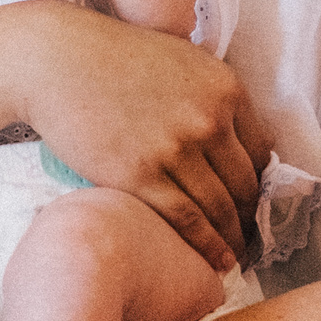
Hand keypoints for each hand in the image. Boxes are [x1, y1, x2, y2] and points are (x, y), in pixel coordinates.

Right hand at [19, 14, 265, 271]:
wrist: (57, 63)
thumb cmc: (115, 59)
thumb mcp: (183, 63)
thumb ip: (214, 98)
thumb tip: (237, 138)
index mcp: (226, 90)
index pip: (261, 152)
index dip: (262, 185)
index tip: (257, 206)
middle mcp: (209, 119)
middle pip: (245, 185)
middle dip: (251, 219)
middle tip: (251, 241)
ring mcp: (175, 148)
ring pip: (220, 208)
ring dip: (233, 239)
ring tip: (235, 258)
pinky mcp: (140, 174)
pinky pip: (186, 220)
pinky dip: (206, 246)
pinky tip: (216, 261)